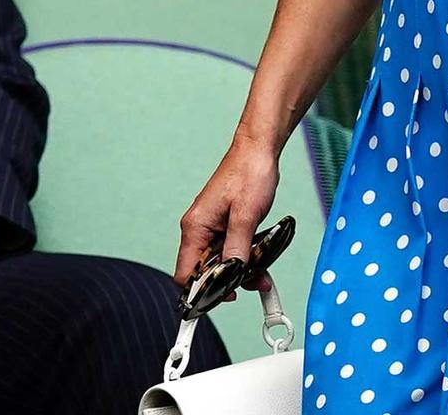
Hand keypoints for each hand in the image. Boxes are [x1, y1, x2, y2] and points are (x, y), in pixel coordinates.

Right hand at [175, 137, 279, 300]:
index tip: (223, 299)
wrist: (260, 149)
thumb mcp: (245, 215)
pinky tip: (260, 260)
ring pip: (221, 261)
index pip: (186, 275)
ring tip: (262, 275)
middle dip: (227, 282)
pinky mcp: (225, 223)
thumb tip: (231, 278)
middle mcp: (199, 229)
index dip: (202, 292)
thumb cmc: (249, 173)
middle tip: (252, 284)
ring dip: (240, 270)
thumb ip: (236, 249)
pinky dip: (244, 256)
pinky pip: (231, 248)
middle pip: (205, 271)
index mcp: (195, 227)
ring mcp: (212, 226)